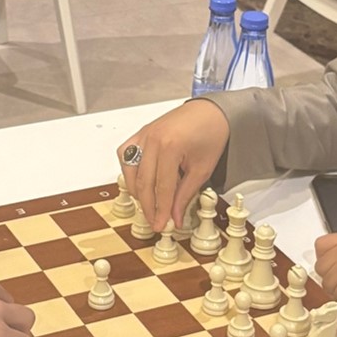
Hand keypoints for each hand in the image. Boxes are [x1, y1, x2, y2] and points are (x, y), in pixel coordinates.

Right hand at [117, 98, 229, 231]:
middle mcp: (153, 139)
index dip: (161, 210)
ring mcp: (144, 135)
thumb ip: (185, 194)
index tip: (162, 225)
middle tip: (155, 221)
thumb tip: (174, 216)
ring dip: (137, 192)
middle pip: (144, 182)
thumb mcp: (202, 169)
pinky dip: (129, 171)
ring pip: (130, 171)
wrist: (211, 111)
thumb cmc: (210, 133)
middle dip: (149, 206)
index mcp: (170, 147)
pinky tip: (139, 182)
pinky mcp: (141, 133)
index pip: (161, 188)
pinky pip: (126, 155)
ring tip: (149, 205)